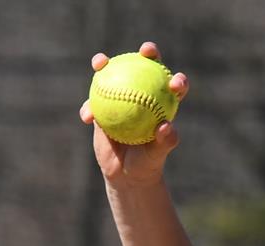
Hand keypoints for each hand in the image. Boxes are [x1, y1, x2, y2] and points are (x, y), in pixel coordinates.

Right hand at [79, 41, 188, 186]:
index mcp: (161, 103)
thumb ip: (165, 141)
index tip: (175, 82)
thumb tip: (166, 126)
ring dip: (104, 64)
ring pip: (112, 74)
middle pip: (145, 67)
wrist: (126, 173)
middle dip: (148, 52)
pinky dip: (89, 108)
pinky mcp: (101, 106)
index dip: (177, 80)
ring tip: (99, 64)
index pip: (172, 86)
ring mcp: (120, 96)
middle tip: (145, 51)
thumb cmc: (147, 163)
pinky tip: (87, 116)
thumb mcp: (156, 155)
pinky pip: (92, 102)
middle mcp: (142, 94)